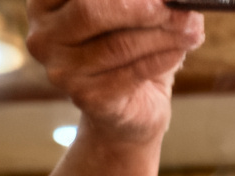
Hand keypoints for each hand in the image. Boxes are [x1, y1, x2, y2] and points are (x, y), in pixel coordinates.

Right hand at [26, 0, 203, 142]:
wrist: (130, 106)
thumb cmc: (127, 44)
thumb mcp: (130, 9)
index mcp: (44, 2)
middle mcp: (43, 36)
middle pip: (91, 9)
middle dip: (144, 5)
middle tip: (181, 5)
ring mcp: (61, 71)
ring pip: (118, 43)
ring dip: (163, 33)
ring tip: (191, 28)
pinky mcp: (87, 98)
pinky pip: (133, 71)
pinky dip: (163, 57)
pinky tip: (180, 49)